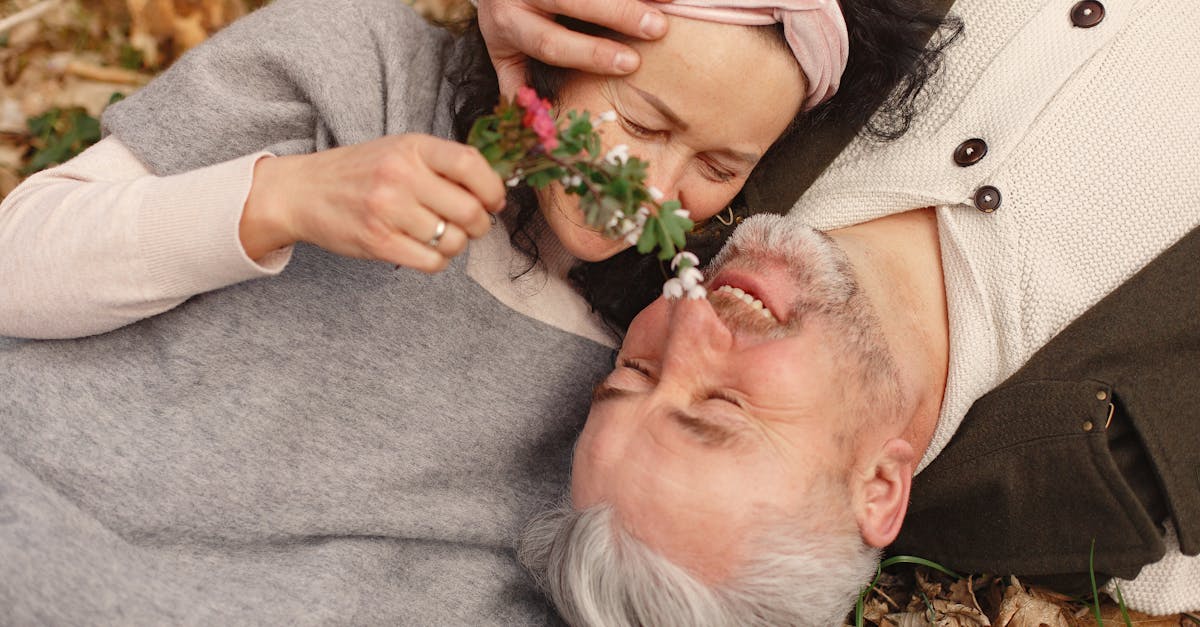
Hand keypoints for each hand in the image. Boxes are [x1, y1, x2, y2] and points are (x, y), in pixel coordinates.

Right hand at [240, 134, 505, 272]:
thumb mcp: (400, 151)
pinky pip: (432, 262)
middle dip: (481, 224)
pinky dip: (437, 260)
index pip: (471, 164)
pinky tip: (425, 249)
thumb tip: (494, 190)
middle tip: (472, 225)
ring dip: (456, 244)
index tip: (493, 201)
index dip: (493, 188)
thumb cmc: (360, 172)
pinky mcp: (378, 243)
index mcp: (412, 147)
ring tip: (441, 235)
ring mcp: (388, 211)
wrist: (303, 192)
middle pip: (469, 210)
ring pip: (454, 241)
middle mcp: (400, 175)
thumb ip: (443, 164)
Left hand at [477, 0, 672, 96]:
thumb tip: (543, 127)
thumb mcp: (505, 54)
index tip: (629, 64)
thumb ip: (520, 86)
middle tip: (656, 28)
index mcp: (508, 25)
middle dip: (617, 14)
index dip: (590, 53)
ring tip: (669, 4)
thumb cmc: (511, 23)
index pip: (550, 42)